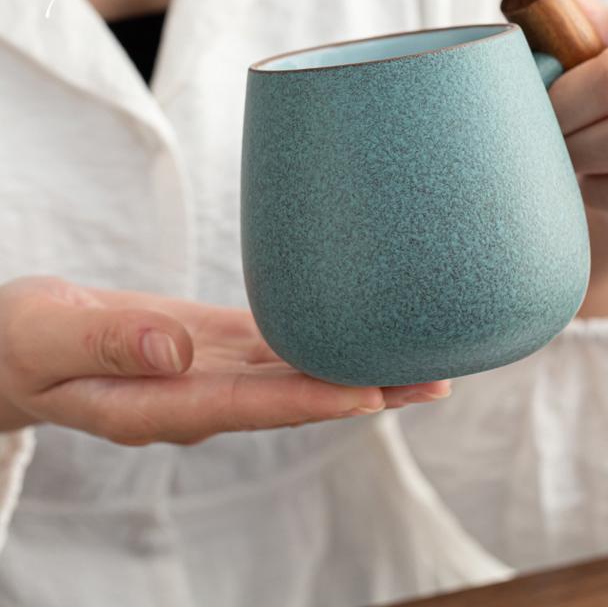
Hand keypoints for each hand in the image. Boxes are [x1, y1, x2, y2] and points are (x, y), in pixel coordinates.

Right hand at [0, 277, 449, 443]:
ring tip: (421, 359)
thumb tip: (177, 352)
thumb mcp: (49, 335)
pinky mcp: (216, 346)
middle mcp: (200, 397)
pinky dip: (324, 340)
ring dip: (359, 367)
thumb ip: (110, 344)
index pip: (252, 408)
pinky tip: (363, 332)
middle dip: (365, 390)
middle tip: (434, 380)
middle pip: (296, 398)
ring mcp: (213, 374)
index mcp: (160, 405)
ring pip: (298, 372)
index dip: (314, 400)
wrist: (20, 345)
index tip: (374, 393)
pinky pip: (278, 347)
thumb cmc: (24, 341)